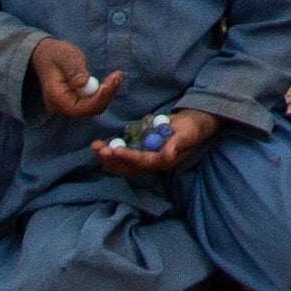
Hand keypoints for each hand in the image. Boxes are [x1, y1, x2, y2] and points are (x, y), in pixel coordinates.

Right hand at [25, 40, 114, 119]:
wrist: (46, 56)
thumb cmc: (55, 54)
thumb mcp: (65, 55)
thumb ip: (74, 68)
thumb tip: (82, 83)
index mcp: (55, 96)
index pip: (79, 108)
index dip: (97, 99)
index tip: (109, 83)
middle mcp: (60, 106)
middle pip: (89, 110)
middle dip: (106, 95)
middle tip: (117, 76)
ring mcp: (68, 106)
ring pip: (94, 107)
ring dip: (108, 93)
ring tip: (117, 75)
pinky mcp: (76, 102)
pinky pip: (93, 102)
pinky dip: (104, 92)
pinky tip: (111, 80)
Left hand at [91, 107, 212, 179]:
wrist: (195, 123)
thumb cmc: (193, 128)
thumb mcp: (187, 134)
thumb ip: (177, 145)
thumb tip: (167, 155)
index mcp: (164, 160)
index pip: (143, 162)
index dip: (128, 157)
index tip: (115, 150)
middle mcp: (152, 163)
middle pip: (128, 167)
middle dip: (112, 159)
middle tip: (98, 149)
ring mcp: (146, 157)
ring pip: (123, 163)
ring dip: (108, 156)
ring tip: (95, 147)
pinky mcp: (142, 150)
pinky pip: (124, 154)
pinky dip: (111, 151)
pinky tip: (100, 145)